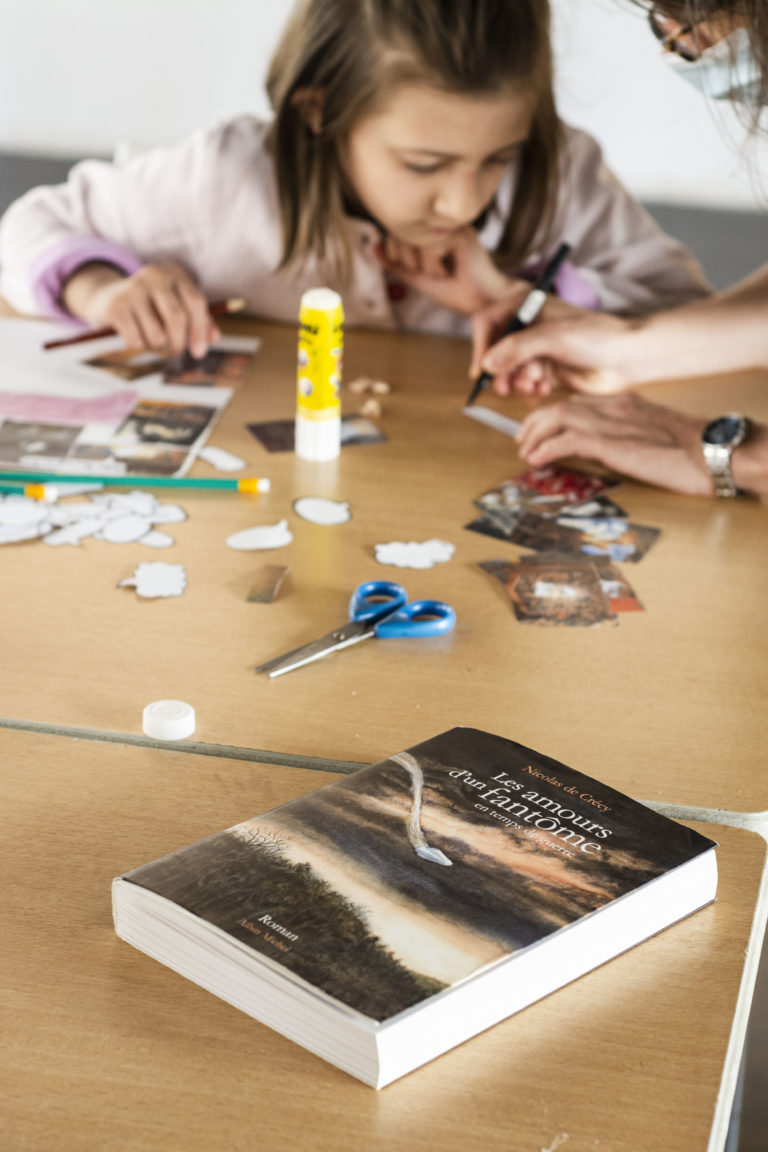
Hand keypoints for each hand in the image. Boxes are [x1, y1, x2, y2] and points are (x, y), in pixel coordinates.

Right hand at [61, 262, 218, 355]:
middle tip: (177, 353)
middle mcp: (154, 276)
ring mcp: (133, 289)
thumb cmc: (150, 307)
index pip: (196, 302)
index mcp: (175, 274)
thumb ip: (198, 321)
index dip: (200, 330)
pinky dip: (139, 348)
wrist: (106, 298)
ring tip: (151, 340)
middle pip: (177, 317)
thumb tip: (213, 338)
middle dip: (179, 342)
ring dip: (157, 347)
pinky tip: (135, 338)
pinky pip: (136, 341)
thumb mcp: (175, 307)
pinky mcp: (116, 306)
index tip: (199, 352)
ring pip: (157, 334)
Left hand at [374, 227, 512, 314]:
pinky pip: (431, 245)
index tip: (412, 268)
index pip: (396, 229)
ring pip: (415, 238)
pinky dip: (435, 265)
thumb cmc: (456, 290)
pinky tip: (451, 270)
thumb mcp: (417, 277)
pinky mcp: (461, 232)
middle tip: (428, 273)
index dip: (395, 251)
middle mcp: (439, 222)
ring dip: (424, 265)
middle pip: (401, 230)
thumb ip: (395, 262)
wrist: (485, 302)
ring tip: (443, 273)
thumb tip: (372, 246)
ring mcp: (451, 224)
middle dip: (407, 259)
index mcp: (430, 230)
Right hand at [475, 306, 639, 396]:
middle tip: (505, 387)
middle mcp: (530, 325)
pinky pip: (524, 380)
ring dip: (517, 380)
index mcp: (528, 305)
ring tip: (535, 384)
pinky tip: (544, 389)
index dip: (482, 346)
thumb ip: (517, 348)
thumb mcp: (553, 337)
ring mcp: (538, 347)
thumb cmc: (598, 337)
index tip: (482, 371)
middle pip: (496, 348)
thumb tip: (487, 363)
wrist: (628, 357)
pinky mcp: (547, 367)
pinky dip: (529, 388)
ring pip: (509, 368)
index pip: (489, 322)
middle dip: (501, 370)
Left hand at [517, 393, 714, 495]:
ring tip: (525, 450)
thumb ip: (630, 435)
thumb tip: (613, 449)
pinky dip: (546, 448)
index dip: (553, 414)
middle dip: (536, 422)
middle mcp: (614, 407)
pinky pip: (566, 440)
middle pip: (562, 405)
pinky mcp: (610, 442)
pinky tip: (535, 460)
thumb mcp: (655, 436)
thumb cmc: (694, 450)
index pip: (579, 401)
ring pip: (557, 417)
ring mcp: (611, 422)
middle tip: (523, 439)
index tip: (541, 427)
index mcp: (626, 403)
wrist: (712, 451)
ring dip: (535, 435)